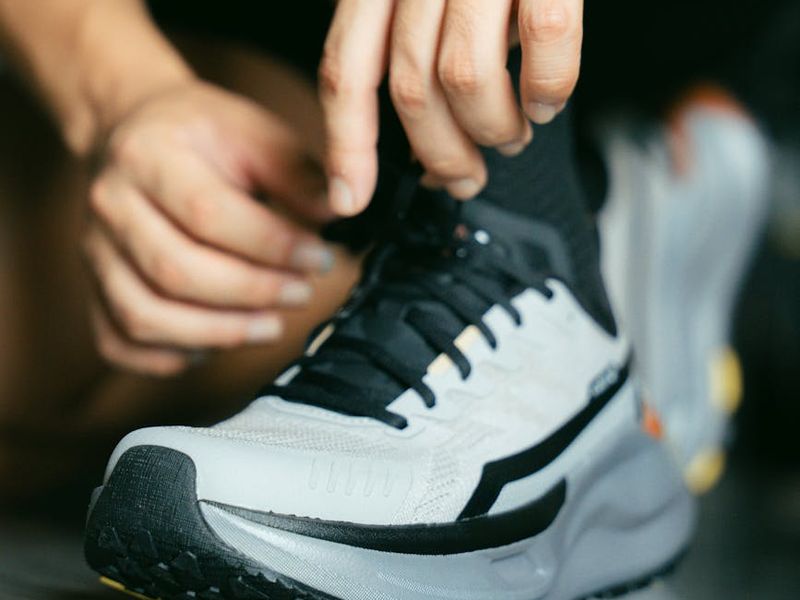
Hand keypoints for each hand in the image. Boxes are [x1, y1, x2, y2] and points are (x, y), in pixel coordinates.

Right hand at [82, 80, 334, 375]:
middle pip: (176, 271)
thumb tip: (337, 217)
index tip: (318, 259)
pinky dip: (169, 357)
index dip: (272, 247)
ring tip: (271, 326)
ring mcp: (93, 251)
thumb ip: (298, 175)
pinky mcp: (93, 287)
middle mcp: (109, 205)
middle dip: (252, 293)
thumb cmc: (205, 136)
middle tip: (301, 294)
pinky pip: (119, 342)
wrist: (133, 132)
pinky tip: (215, 346)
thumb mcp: (256, 133)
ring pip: (145, 315)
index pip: (208, 214)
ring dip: (218, 333)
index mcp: (147, 155)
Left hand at [320, 0, 582, 214]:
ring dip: (492, 130)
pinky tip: (548, 100)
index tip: (350, 199)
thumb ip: (410, 42)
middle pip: (409, 88)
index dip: (347, 144)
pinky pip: (548, 41)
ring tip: (509, 136)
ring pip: (466, 79)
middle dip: (438, 154)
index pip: (348, 69)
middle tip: (462, 176)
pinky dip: (550, 87)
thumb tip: (425, 137)